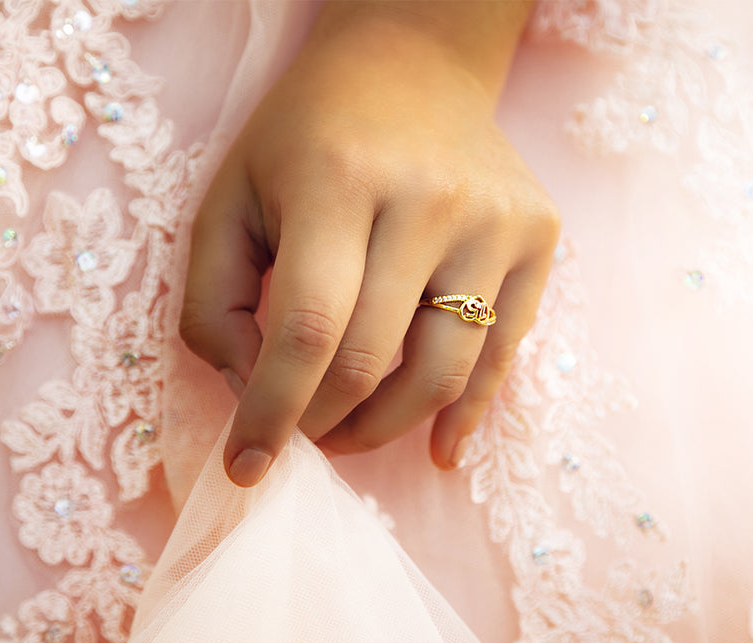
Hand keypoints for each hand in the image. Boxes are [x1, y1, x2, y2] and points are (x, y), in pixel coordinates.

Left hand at [180, 2, 558, 486]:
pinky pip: (502, 353)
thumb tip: (250, 391)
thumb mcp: (228, 197)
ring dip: (386, 428)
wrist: (412, 64)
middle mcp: (429, 198)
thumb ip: (214, 300)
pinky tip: (437, 448)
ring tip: (347, 434)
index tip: (245, 467)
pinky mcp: (538, 236)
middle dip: (322, 424)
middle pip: (372, 361)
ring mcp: (496, 219)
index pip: (308, 329)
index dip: (271, 413)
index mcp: (339, 179)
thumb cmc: (306, 135)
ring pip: (444, 372)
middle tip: (298, 434)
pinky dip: (465, 414)